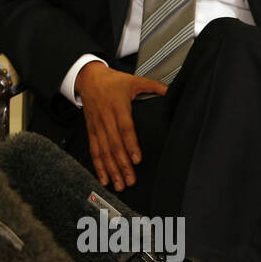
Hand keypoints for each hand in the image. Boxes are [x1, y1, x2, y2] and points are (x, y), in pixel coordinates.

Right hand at [74, 62, 168, 190]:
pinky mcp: (91, 131)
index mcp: (118, 107)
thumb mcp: (134, 80)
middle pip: (115, 145)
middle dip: (122, 165)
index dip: (131, 145)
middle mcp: (106, 118)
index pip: (125, 129)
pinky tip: (103, 177)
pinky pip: (94, 150)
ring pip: (104, 151)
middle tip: (130, 180)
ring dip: (111, 169)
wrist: (88, 77)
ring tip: (118, 184)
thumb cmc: (112, 81)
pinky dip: (98, 165)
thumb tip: (171, 91)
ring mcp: (97, 126)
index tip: (137, 159)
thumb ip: (154, 86)